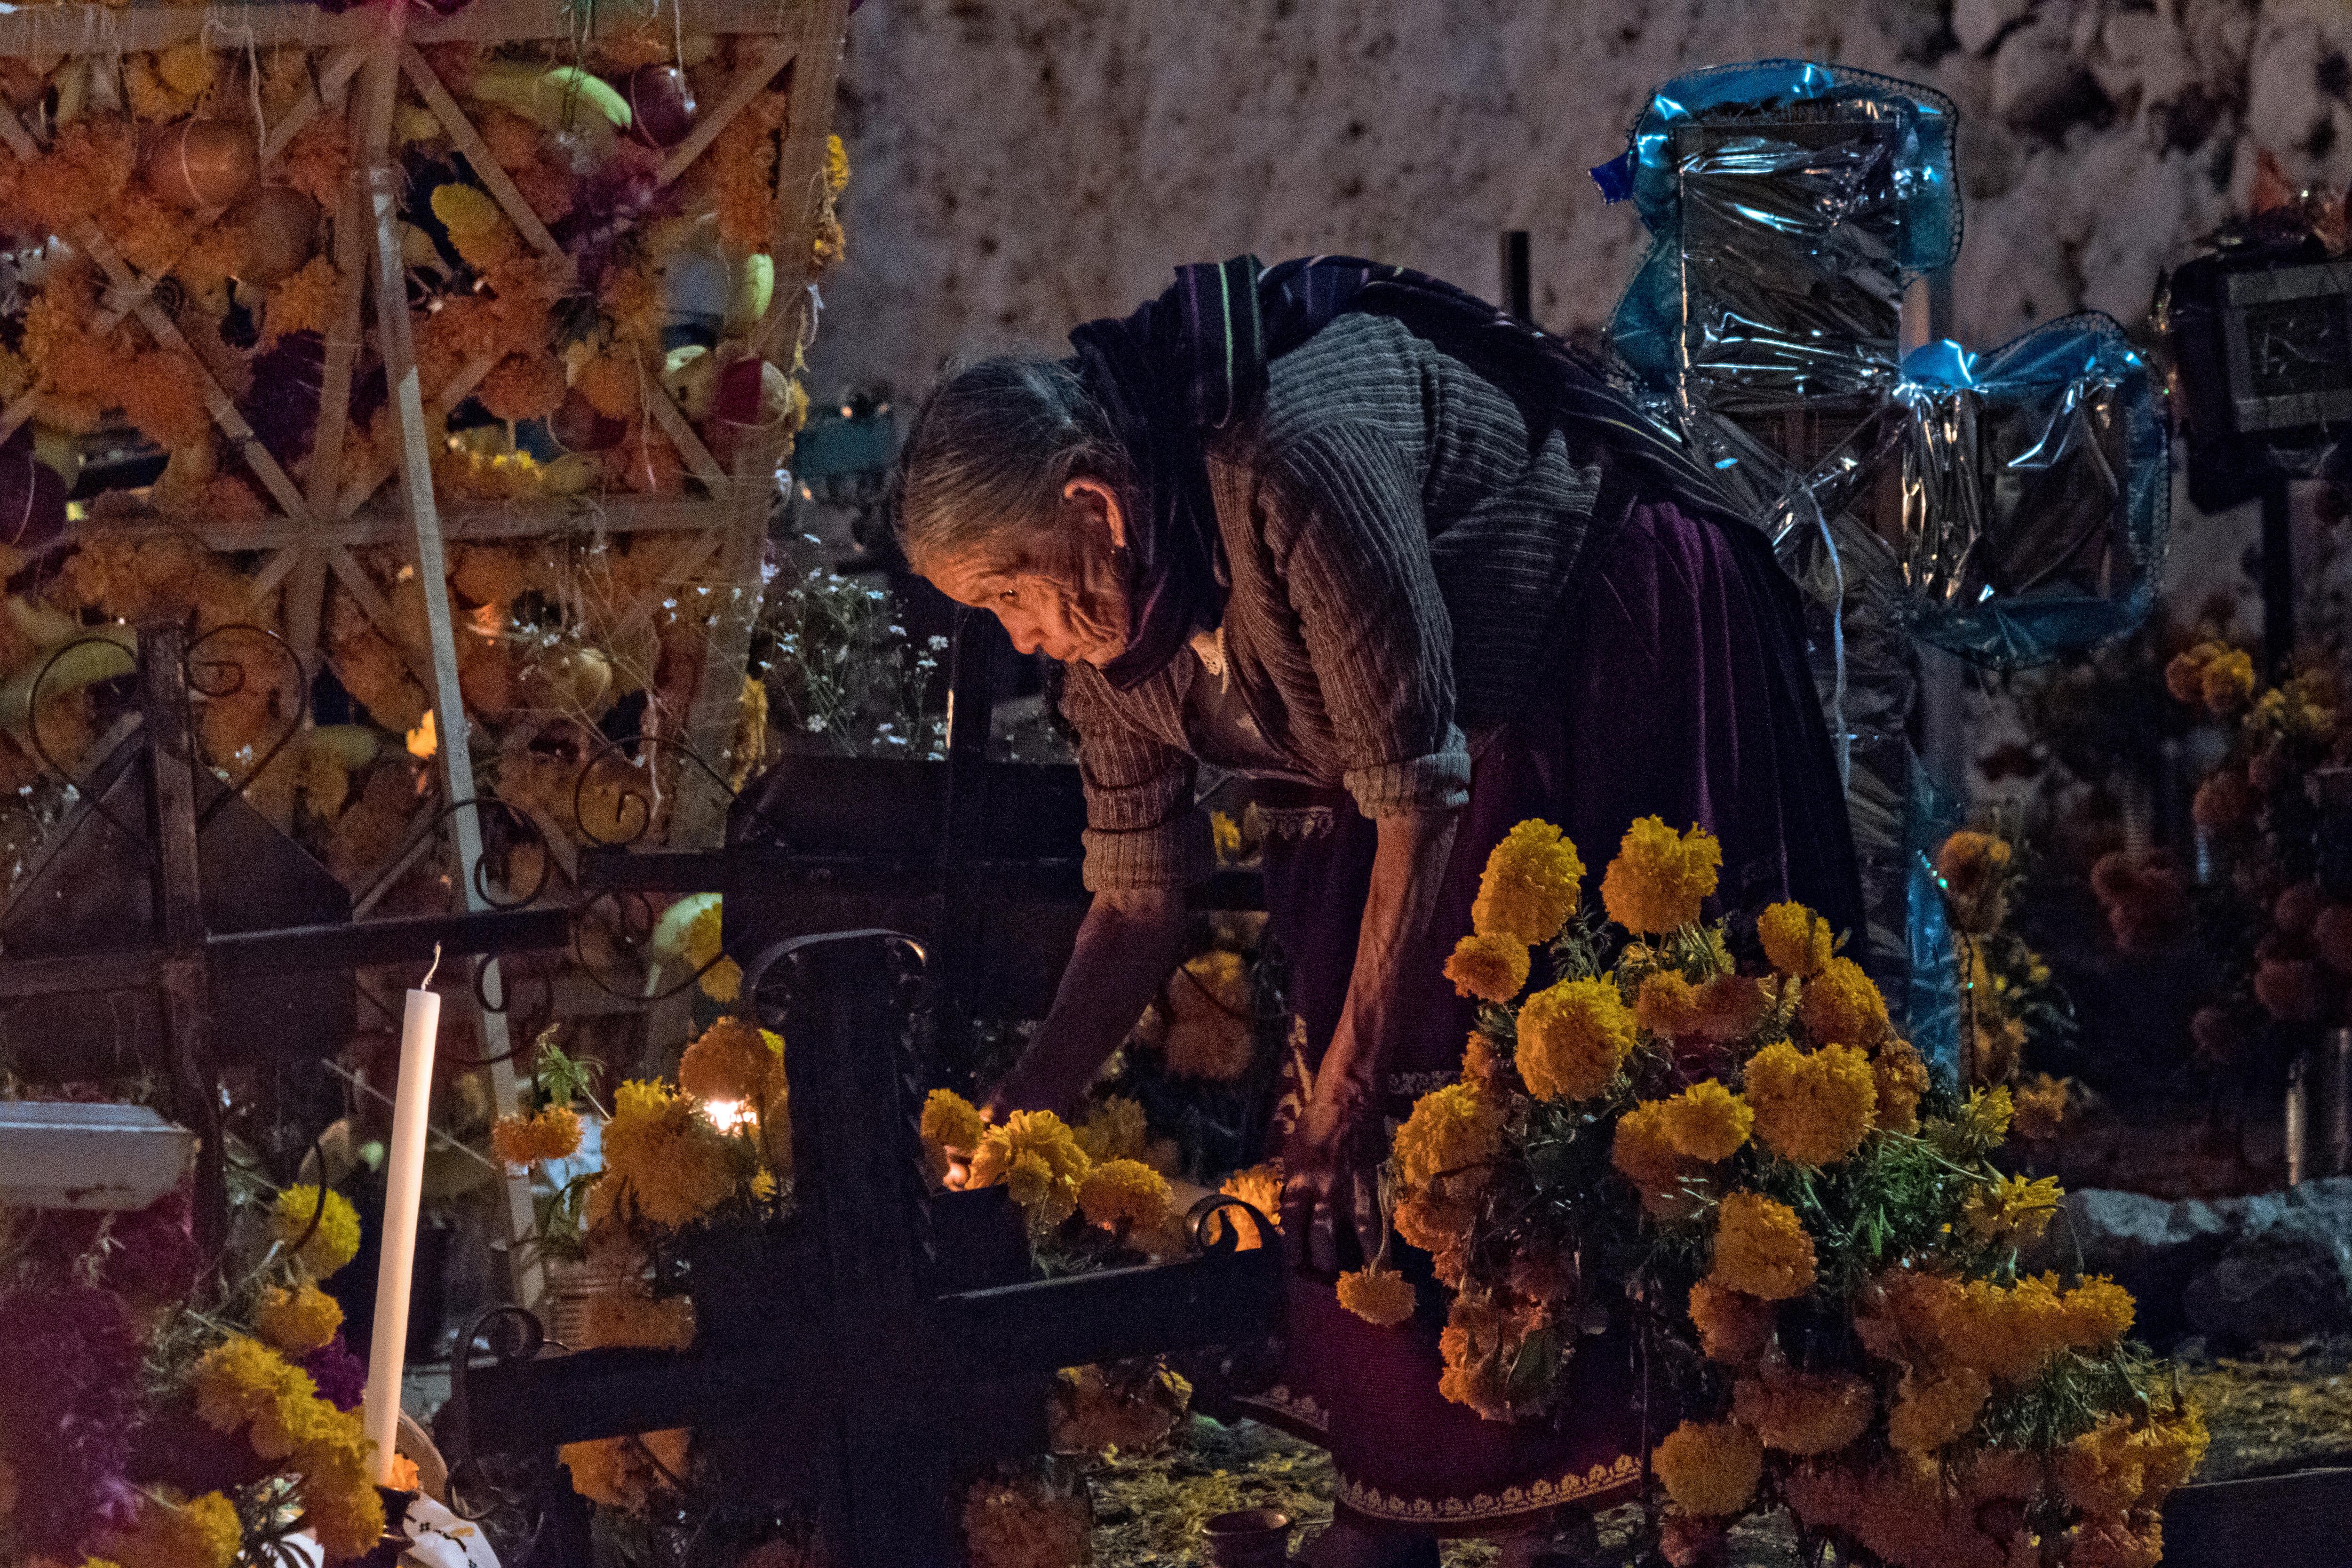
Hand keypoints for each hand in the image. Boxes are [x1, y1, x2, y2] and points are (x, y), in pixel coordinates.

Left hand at [1279, 1088, 1382, 1274]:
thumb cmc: (1314, 1127)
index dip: (1292, 1250)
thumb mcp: (1292, 1155)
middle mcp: (1325, 1190)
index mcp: (1300, 1182)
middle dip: (1325, 1261)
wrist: (1348, 1102)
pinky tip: (1387, 1255)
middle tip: (1327, 1281)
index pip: (1292, 1225)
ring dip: (1361, 1258)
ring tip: (1367, 1282)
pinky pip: (1379, 1215)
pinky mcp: (1374, 1183)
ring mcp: (1353, 1189)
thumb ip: (1293, 1187)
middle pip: (1324, 1235)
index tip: (1293, 1271)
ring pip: (1358, 1231)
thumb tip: (1291, 1217)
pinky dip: (1382, 1237)